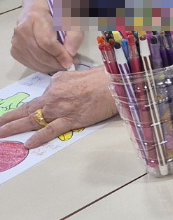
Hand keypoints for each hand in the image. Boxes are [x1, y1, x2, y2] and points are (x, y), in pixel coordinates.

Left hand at [0, 67, 115, 146]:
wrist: (114, 83)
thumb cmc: (100, 78)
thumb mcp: (75, 76)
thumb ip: (62, 84)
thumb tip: (57, 91)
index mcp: (54, 86)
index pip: (34, 100)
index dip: (20, 109)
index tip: (10, 115)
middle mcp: (52, 97)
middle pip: (27, 110)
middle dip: (9, 118)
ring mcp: (60, 109)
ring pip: (33, 120)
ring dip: (15, 128)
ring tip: (2, 134)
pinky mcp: (71, 119)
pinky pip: (51, 130)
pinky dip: (38, 137)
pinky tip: (28, 144)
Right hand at [11, 5, 81, 72]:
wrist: (37, 7)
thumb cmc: (57, 12)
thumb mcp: (71, 19)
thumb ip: (74, 35)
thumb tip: (70, 53)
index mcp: (35, 18)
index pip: (46, 42)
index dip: (59, 55)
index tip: (71, 62)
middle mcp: (21, 30)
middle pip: (39, 54)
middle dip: (56, 63)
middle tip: (69, 65)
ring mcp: (16, 40)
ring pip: (34, 61)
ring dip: (50, 67)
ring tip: (62, 64)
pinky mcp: (15, 49)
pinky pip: (28, 63)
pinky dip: (42, 67)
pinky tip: (51, 64)